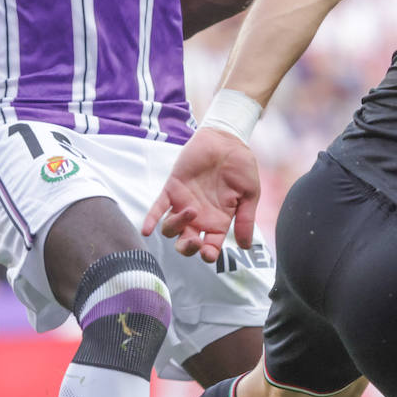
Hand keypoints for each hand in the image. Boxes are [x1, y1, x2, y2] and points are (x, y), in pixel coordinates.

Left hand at [143, 127, 261, 262]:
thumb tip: (245, 246)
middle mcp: (199, 217)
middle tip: (195, 242)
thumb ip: (246, 219)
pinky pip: (157, 208)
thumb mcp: (249, 194)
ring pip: (171, 229)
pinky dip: (150, 219)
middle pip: (186, 243)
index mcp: (218, 221)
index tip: (209, 254)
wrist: (228, 140)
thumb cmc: (241, 166)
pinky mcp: (172, 189)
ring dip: (177, 227)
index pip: (210, 247)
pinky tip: (146, 229)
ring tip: (191, 211)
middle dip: (187, 249)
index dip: (208, 255)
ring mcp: (184, 204)